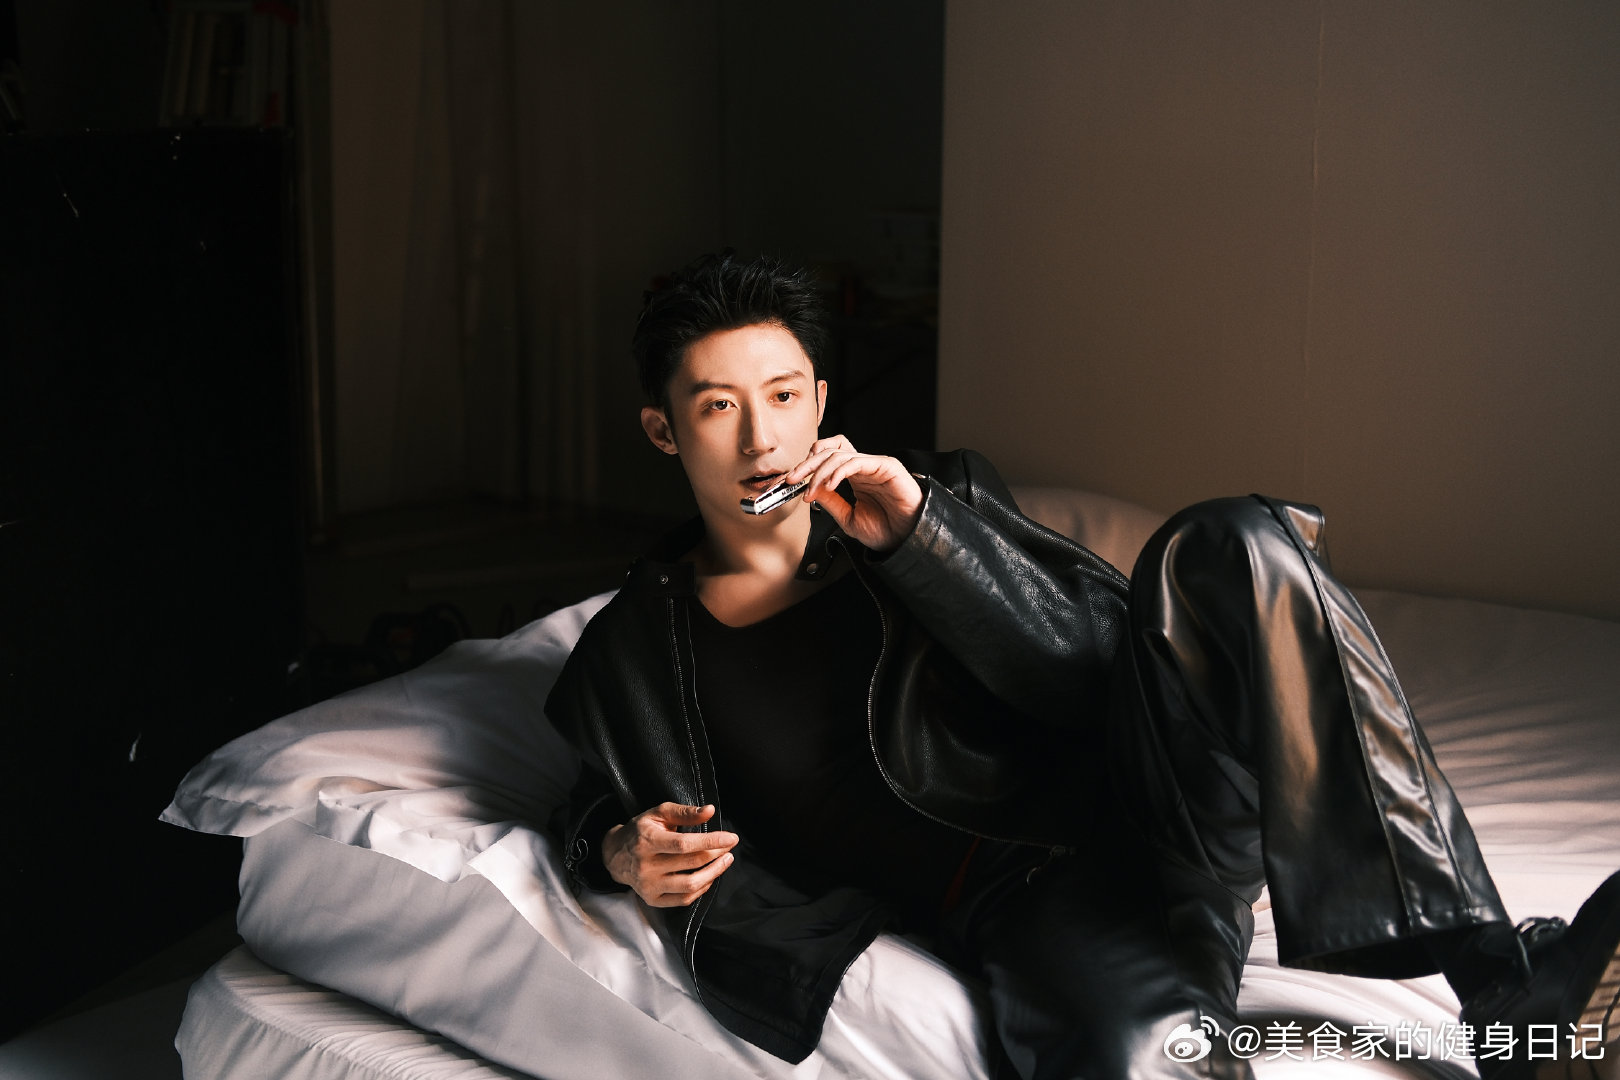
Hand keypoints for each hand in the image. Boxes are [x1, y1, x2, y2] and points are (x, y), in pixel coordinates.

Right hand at [602, 802, 738, 907]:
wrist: (615, 855)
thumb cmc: (641, 830)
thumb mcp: (658, 814)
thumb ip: (684, 812)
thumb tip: (710, 811)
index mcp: (647, 841)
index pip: (684, 844)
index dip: (711, 841)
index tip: (731, 838)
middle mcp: (646, 866)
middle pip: (691, 863)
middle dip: (716, 854)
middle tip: (729, 847)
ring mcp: (649, 886)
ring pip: (690, 885)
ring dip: (714, 873)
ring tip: (725, 861)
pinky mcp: (652, 899)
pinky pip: (684, 899)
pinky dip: (702, 889)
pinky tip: (710, 876)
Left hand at [782, 435, 923, 552]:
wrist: (907, 542)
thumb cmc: (885, 531)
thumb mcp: (848, 518)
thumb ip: (830, 502)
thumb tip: (811, 489)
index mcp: (854, 476)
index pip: (826, 458)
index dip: (807, 466)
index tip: (791, 482)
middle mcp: (863, 467)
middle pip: (828, 452)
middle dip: (806, 465)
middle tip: (792, 479)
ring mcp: (875, 464)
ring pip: (839, 455)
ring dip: (819, 472)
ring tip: (811, 491)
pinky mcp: (887, 466)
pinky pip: (857, 461)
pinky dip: (839, 471)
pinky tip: (829, 484)